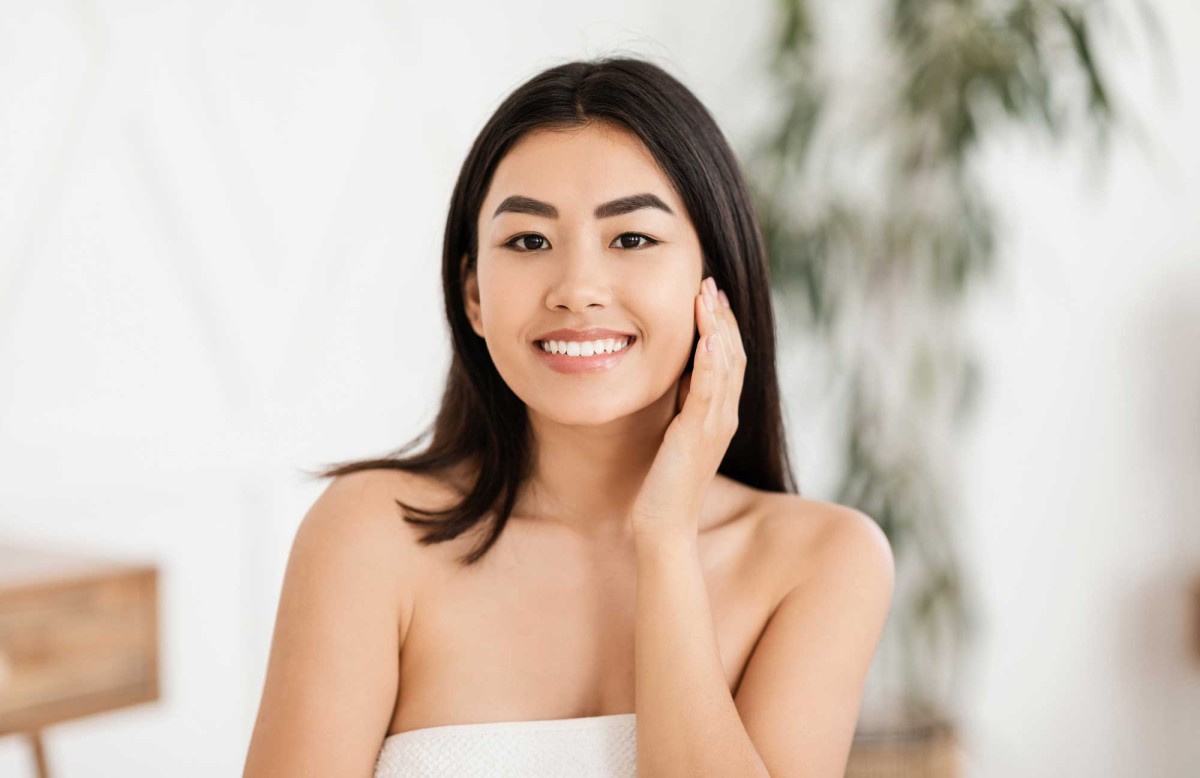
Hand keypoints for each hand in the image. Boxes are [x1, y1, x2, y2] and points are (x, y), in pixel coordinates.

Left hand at [631, 276, 746, 539]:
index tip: (709, 293)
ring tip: (708, 296)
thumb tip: (674, 375)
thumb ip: (681, 405)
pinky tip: (707, 339)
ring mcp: (715, 425)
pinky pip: (708, 393)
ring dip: (717, 328)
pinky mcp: (698, 436)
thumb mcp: (674, 432)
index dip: (721, 324)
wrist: (663, 525)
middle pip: (732, 354)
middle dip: (721, 316)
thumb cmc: (663, 483)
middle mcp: (725, 415)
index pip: (727, 358)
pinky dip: (710, 364)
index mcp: (719, 413)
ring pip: (725, 366)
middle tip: (710, 282)